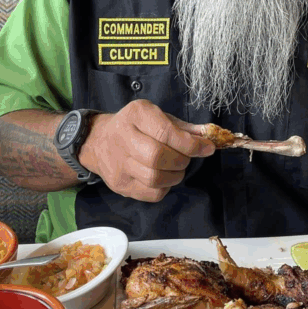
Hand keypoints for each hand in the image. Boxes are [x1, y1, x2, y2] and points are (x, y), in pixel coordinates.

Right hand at [80, 100, 214, 202]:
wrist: (98, 141)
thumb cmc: (135, 126)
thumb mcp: (157, 116)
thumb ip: (183, 128)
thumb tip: (210, 136)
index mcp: (136, 115)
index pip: (166, 132)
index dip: (191, 144)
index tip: (207, 148)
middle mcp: (123, 138)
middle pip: (158, 157)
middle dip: (182, 160)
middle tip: (186, 158)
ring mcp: (119, 164)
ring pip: (155, 178)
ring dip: (175, 175)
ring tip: (176, 167)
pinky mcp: (120, 185)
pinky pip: (151, 193)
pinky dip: (165, 187)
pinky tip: (164, 177)